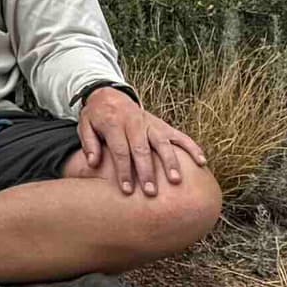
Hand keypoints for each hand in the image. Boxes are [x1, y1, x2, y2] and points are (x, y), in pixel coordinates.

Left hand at [70, 87, 207, 198]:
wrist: (110, 95)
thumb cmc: (97, 116)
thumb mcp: (84, 125)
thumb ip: (89, 144)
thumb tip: (92, 163)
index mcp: (114, 124)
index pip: (120, 150)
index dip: (123, 171)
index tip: (127, 190)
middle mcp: (135, 124)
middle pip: (142, 149)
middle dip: (147, 171)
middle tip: (151, 192)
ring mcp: (152, 124)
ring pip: (163, 143)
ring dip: (170, 162)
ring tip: (175, 180)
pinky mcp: (163, 125)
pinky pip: (180, 136)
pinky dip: (192, 148)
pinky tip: (201, 162)